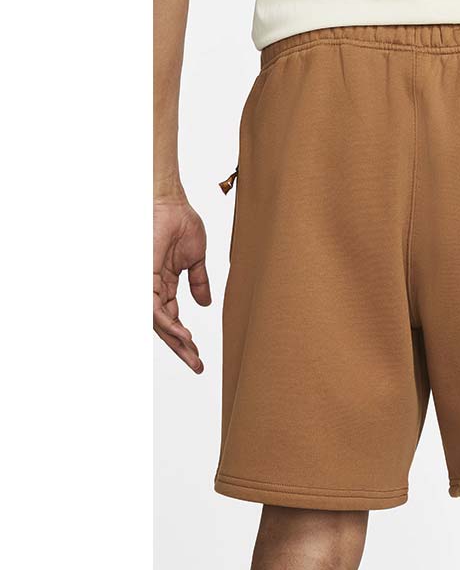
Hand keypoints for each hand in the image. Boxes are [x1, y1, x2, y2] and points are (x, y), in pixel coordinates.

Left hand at [154, 195, 210, 371]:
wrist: (171, 204)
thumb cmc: (181, 223)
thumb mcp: (196, 259)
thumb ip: (198, 283)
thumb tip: (205, 304)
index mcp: (165, 283)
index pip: (172, 318)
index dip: (184, 338)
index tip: (198, 354)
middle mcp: (153, 288)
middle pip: (164, 326)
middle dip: (180, 348)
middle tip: (196, 366)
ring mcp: (147, 284)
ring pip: (158, 323)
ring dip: (176, 341)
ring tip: (192, 353)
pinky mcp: (145, 279)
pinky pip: (154, 309)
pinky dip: (169, 324)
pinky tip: (182, 334)